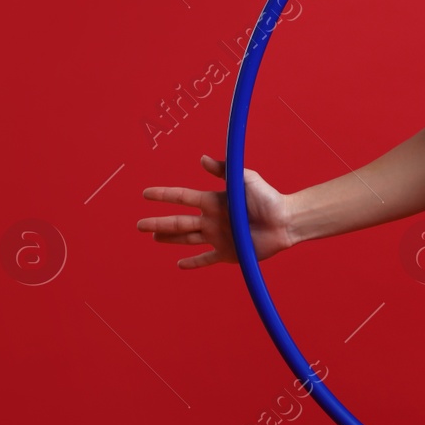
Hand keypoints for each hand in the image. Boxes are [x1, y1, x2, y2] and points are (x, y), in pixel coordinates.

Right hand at [138, 155, 296, 269]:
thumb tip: (202, 159)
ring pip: (187, 239)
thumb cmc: (268, 198)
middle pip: (179, 222)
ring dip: (170, 239)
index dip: (164, 195)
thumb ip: (224, 170)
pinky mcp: (228, 253)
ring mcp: (218, 237)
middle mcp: (212, 220)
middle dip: (158, 223)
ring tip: (154, 237)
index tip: (145, 194)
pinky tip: (180, 264)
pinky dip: (193, 263)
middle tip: (139, 225)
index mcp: (214, 201)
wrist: (286, 221)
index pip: (182, 198)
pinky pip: (206, 259)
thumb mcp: (245, 179)